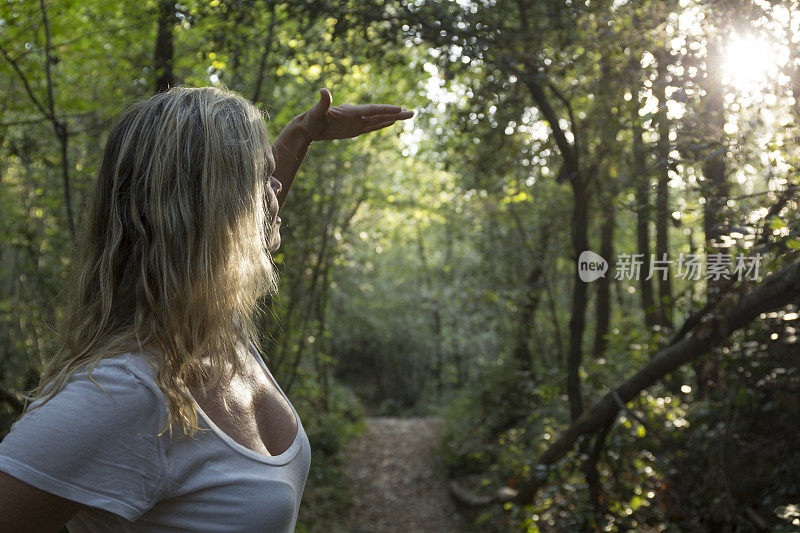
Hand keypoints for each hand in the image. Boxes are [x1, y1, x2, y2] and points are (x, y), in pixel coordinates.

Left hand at [294, 88, 414, 140]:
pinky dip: (382, 125)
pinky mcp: (354, 129)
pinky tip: (390, 123)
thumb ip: (322, 102)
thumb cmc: (310, 120)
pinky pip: (371, 127)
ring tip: (408, 116)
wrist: (306, 127)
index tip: (400, 109)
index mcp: (351, 111)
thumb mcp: (316, 112)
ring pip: (379, 120)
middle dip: (397, 114)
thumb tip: (323, 91)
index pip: (373, 110)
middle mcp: (357, 115)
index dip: (386, 109)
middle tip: (413, 113)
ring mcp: (356, 122)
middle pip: (381, 114)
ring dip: (394, 118)